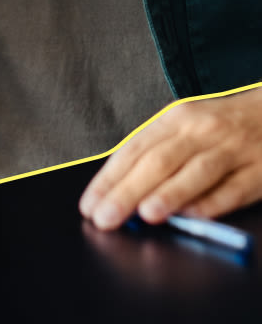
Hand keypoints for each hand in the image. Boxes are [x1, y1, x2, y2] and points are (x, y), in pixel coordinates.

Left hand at [78, 83, 261, 229]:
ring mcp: (231, 150)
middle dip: (128, 191)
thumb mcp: (185, 126)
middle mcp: (200, 131)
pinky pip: (232, 189)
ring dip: (169, 193)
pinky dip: (211, 203)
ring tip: (145, 213)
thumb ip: (157, 153)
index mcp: (176, 118)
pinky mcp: (258, 171)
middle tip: (105, 217)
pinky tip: (192, 217)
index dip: (110, 178)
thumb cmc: (219, 125)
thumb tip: (121, 189)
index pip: (135, 149)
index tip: (90, 204)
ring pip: (195, 172)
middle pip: (159, 161)